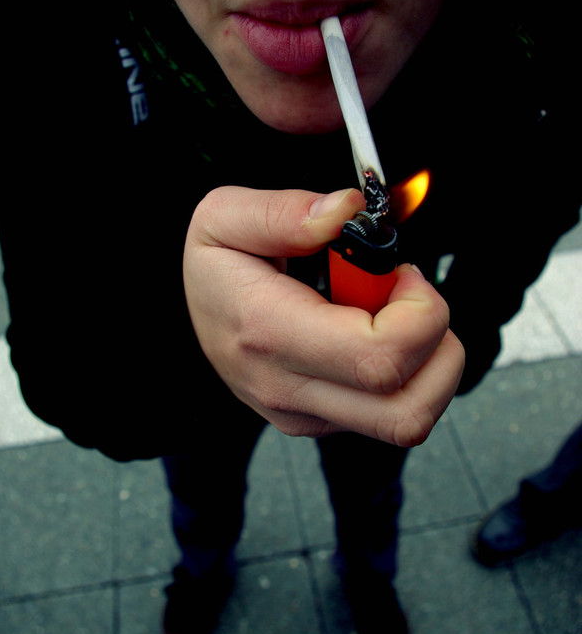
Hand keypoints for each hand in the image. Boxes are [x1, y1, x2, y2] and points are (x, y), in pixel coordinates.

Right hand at [183, 186, 464, 445]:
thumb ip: (283, 211)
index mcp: (270, 335)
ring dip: (430, 366)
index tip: (401, 271)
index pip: (380, 356)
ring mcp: (307, 415)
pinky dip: (408, 374)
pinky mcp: (321, 423)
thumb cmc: (217, 267)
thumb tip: (344, 212)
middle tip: (408, 300)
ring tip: (396, 319)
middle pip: (407, 411)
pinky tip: (374, 335)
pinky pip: (391, 415)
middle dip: (437, 346)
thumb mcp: (223, 218)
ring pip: (409, 421)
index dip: (419, 312)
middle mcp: (290, 389)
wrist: (197, 315)